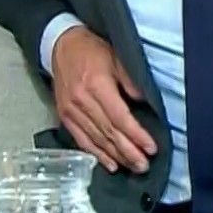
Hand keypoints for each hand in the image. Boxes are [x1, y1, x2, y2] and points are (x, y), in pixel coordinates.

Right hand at [51, 26, 155, 173]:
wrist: (61, 45)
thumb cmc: (92, 50)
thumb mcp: (117, 57)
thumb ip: (131, 81)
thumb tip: (145, 103)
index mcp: (96, 85)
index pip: (120, 118)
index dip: (136, 135)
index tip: (151, 147)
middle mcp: (81, 101)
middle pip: (109, 132)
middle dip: (129, 152)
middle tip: (144, 165)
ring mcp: (71, 110)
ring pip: (96, 139)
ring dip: (116, 156)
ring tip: (133, 167)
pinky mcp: (65, 116)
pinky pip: (81, 140)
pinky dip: (96, 154)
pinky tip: (110, 164)